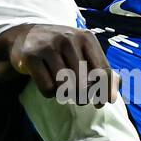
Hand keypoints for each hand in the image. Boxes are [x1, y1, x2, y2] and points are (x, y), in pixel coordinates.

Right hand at [0, 23, 117, 105]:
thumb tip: (115, 93)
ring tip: (62, 88)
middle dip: (82, 96)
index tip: (101, 104)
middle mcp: (69, 39)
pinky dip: (49, 93)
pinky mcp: (31, 56)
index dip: (104, 92)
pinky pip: (48, 88)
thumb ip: (100, 68)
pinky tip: (47, 83)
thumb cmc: (59, 48)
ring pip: (65, 87)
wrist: (24, 36)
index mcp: (86, 38)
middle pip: (84, 84)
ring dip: (65, 94)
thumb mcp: (82, 51)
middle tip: (78, 97)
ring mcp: (49, 46)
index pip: (103, 71)